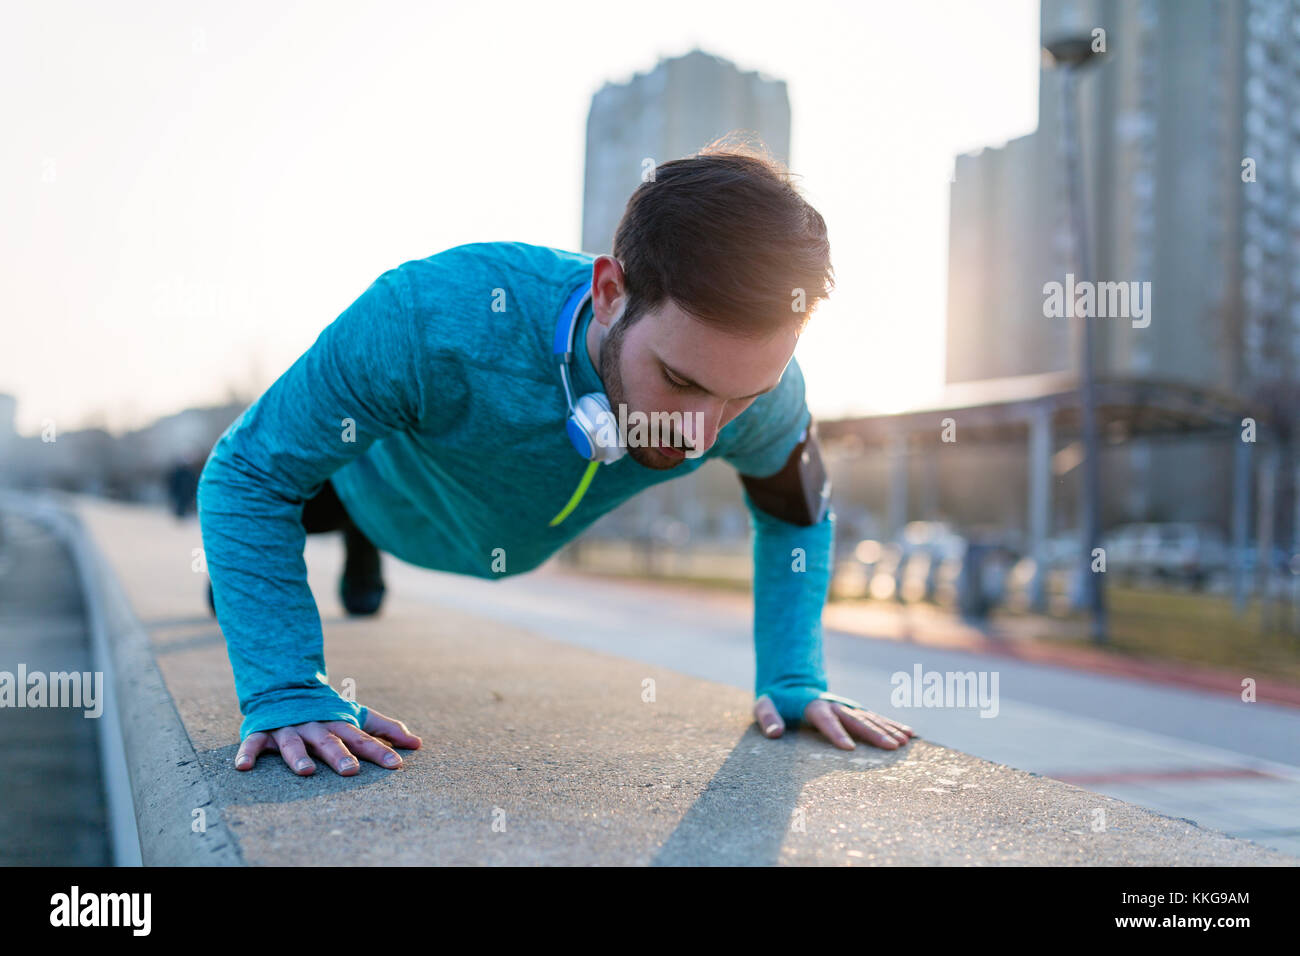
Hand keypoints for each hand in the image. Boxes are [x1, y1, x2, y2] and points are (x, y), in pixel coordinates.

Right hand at [234, 708, 421, 775]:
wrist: (285, 683)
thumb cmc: (326, 708)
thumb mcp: (356, 714)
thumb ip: (384, 729)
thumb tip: (417, 744)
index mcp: (337, 722)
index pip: (362, 737)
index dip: (379, 750)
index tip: (396, 765)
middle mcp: (314, 725)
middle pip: (329, 741)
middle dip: (340, 755)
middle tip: (351, 770)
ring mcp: (288, 727)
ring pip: (293, 743)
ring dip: (299, 757)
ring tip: (307, 771)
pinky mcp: (263, 730)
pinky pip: (254, 742)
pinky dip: (248, 753)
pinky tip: (243, 767)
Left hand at [754, 694, 916, 750]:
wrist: (791, 680)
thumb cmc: (775, 699)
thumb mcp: (764, 705)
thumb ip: (767, 718)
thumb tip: (775, 733)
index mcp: (811, 704)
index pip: (825, 719)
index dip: (836, 733)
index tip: (849, 749)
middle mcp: (833, 703)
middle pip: (854, 718)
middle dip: (873, 733)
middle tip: (891, 747)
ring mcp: (845, 705)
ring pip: (869, 717)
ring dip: (887, 729)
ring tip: (904, 742)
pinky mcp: (853, 708)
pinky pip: (874, 717)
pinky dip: (892, 724)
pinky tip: (909, 734)